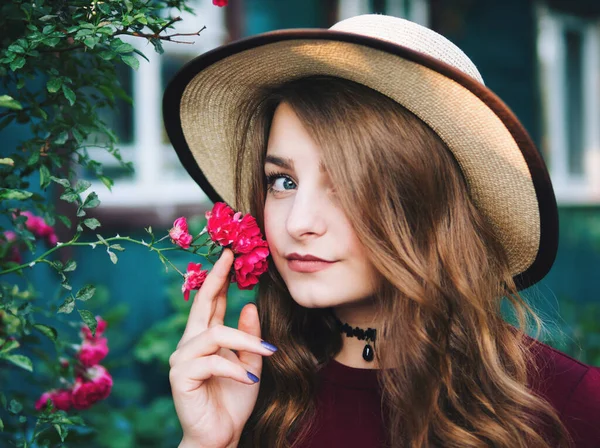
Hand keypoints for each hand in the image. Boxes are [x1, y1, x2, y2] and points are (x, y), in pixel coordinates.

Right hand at [169, 248, 276, 447]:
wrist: (221, 436)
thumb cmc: (234, 400)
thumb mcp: (249, 363)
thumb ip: (248, 337)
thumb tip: (248, 305)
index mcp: (205, 338)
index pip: (209, 302)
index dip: (218, 278)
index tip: (228, 254)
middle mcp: (189, 344)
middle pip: (201, 305)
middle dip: (216, 279)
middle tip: (230, 257)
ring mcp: (182, 359)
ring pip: (214, 334)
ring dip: (243, 342)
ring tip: (266, 354)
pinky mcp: (180, 377)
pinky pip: (212, 362)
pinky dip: (235, 368)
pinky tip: (249, 380)